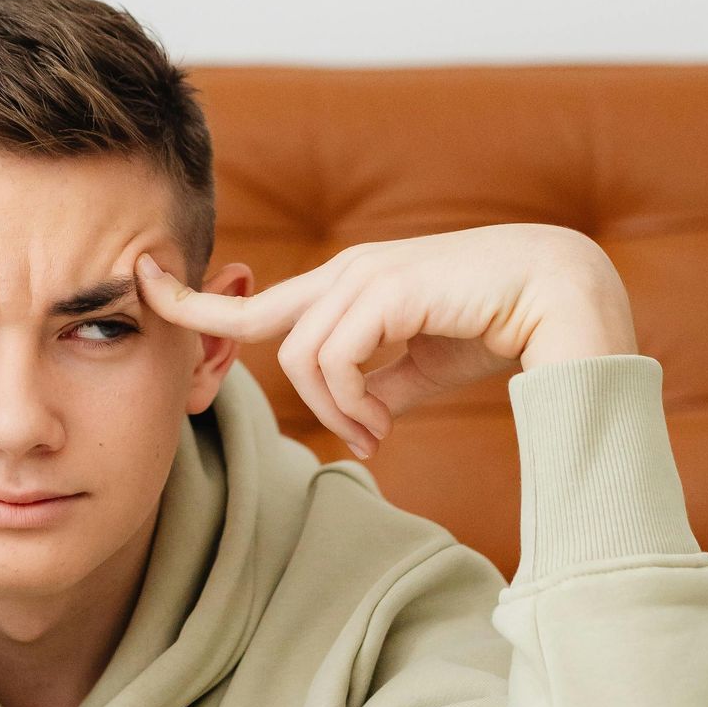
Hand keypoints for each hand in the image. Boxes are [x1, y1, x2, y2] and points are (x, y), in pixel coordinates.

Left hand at [136, 224, 634, 461]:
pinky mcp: (388, 289)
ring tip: (380, 434)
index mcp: (351, 285)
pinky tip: (386, 424)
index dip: (194, 304)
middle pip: (259, 328)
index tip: (141, 288)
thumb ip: (381, 384)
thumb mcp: (423, 364)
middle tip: (345, 432)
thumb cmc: (501, 326)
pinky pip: (334, 359)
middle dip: (256, 368)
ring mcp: (366, 275)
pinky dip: (353, 404)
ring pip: (301, 357)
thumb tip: (356, 422)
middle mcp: (349, 271)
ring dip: (337, 413)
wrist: (566, 298)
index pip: (256, 302)